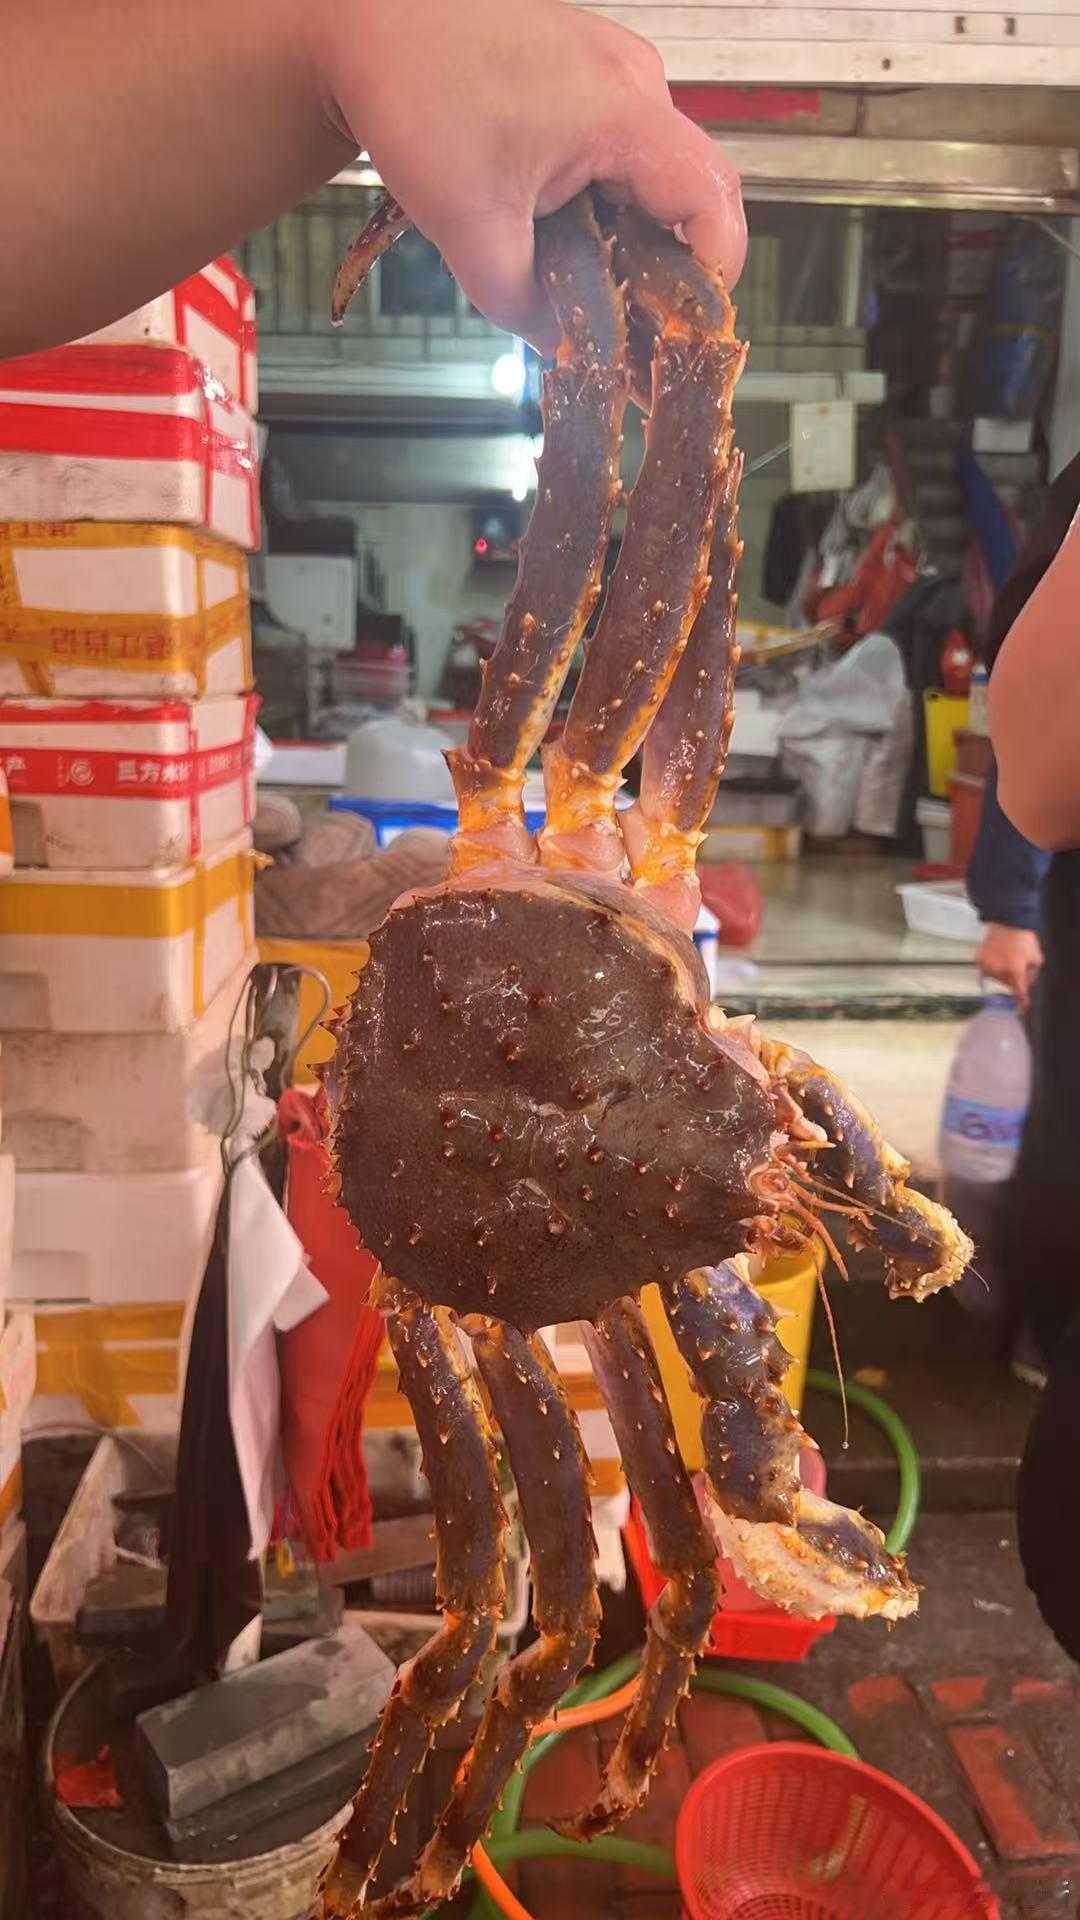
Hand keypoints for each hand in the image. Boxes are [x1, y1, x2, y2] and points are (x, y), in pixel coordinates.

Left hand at [318, 0, 745, 348]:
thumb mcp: (470, 231)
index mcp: (623, 113)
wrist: (369, 20)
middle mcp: (636, 79)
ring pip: (655, 170)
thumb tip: (567, 350)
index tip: (679, 330)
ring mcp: (617, 65)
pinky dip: (605, 191)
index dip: (711, 279)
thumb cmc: (414, 97)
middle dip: (666, 264)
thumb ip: (528, 307)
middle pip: (691, 192)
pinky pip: (625, 142)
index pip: (715, 205)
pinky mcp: (591, 66)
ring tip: (577, 268)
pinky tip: (559, 219)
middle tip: (627, 319)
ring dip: (630, 227)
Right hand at [975, 923, 1043, 1008]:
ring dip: (1002, 973)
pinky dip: (992, 966)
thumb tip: (1026, 985)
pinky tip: (997, 956)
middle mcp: (999, 971)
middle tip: (1017, 964)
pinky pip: (987, 970)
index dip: (1022, 1001)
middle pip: (1007, 984)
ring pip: (996, 978)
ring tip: (1006, 958)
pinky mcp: (979, 960)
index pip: (1018, 992)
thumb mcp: (1036, 958)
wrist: (1008, 922)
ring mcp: (987, 965)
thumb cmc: (1023, 938)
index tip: (1023, 1008)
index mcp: (1014, 971)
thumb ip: (1032, 975)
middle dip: (1013, 979)